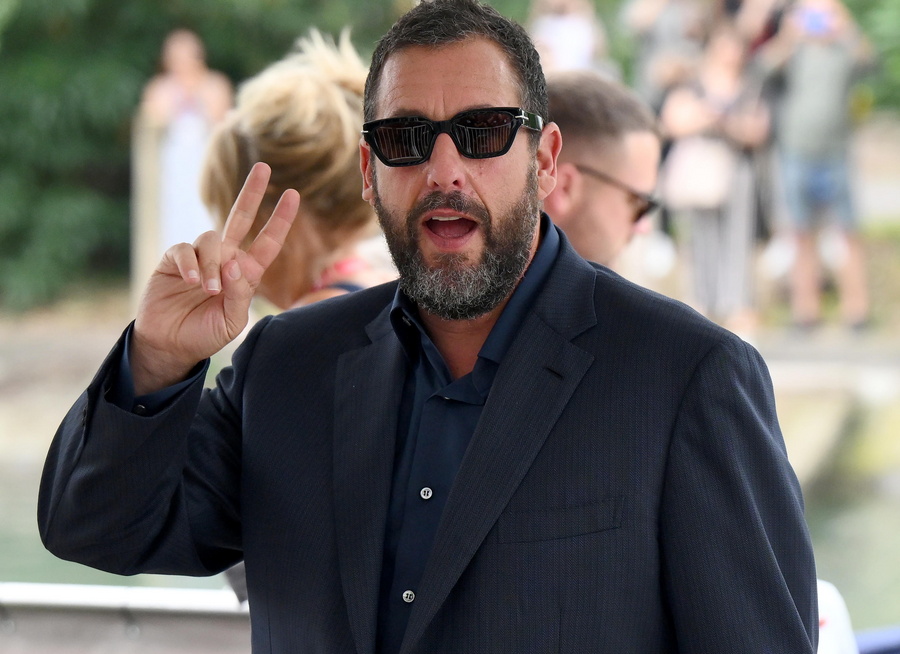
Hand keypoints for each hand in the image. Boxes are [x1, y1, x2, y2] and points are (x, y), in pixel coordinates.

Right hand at [131, 162, 298, 394]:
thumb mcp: (232, 321)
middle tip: (264, 167)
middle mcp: (225, 259)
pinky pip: (186, 249)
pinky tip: (191, 282)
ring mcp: (200, 257)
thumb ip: (240, 294)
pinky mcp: (175, 260)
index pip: (268, 243)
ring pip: (212, 240)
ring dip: (212, 264)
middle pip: (240, 218)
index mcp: (245, 273)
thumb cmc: (205, 334)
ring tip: (208, 290)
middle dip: (252, 192)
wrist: (171, 345)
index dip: (280, 220)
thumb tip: (236, 263)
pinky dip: (191, 264)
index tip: (292, 195)